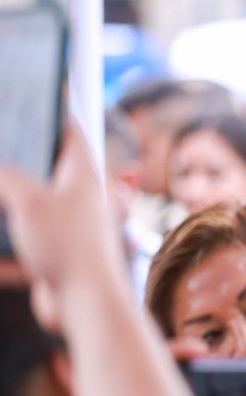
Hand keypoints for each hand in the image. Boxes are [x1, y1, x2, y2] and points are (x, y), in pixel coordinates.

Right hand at [0, 125, 121, 326]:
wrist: (87, 304)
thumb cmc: (68, 245)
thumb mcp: (26, 198)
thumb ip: (1, 174)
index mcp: (81, 173)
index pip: (68, 129)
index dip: (52, 109)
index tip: (38, 92)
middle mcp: (78, 197)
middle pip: (43, 166)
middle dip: (16, 158)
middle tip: (1, 145)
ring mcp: (66, 226)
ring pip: (27, 204)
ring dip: (5, 202)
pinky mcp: (54, 253)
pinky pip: (19, 240)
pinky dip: (3, 245)